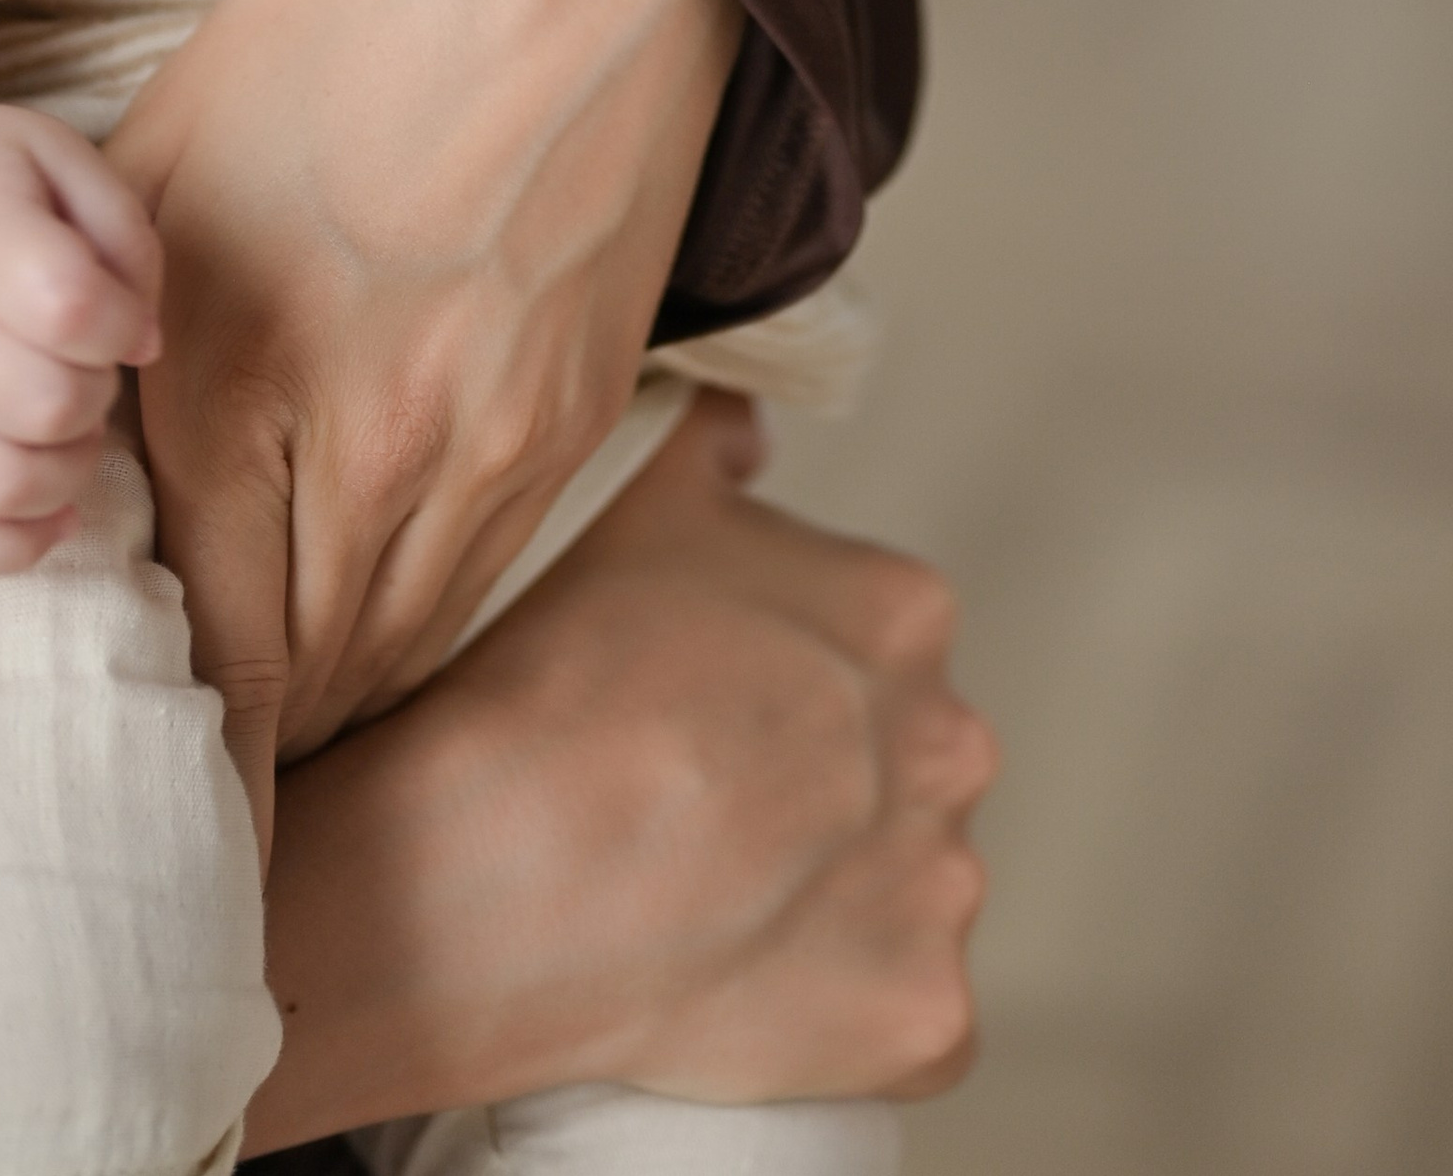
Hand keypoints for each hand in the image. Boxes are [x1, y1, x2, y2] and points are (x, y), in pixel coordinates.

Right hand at [0, 96, 161, 570]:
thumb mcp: (56, 152)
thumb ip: (124, 234)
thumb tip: (144, 344)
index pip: (69, 308)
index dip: (123, 324)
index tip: (124, 318)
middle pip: (42, 406)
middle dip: (97, 394)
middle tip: (87, 364)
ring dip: (68, 470)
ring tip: (69, 425)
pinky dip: (12, 544)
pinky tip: (51, 508)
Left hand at [107, 0, 738, 853]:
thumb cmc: (353, 20)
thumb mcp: (169, 163)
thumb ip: (118, 337)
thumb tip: (88, 453)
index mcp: (244, 381)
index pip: (206, 651)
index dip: (187, 743)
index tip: (159, 791)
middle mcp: (377, 444)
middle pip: (307, 677)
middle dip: (258, 729)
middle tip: (212, 754)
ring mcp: (499, 440)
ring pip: (405, 643)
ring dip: (342, 679)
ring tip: (290, 689)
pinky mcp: (582, 415)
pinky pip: (489, 573)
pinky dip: (427, 605)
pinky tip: (384, 582)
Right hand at [246, 392, 994, 1145]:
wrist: (498, 866)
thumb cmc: (560, 684)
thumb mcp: (642, 503)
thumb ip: (722, 446)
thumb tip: (752, 430)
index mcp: (905, 610)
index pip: (874, 647)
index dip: (780, 684)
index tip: (709, 715)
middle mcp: (953, 740)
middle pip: (900, 766)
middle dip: (821, 788)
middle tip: (706, 813)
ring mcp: (945, 887)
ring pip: (907, 890)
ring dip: (833, 903)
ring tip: (710, 907)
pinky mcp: (924, 1016)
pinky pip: (909, 1020)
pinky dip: (844, 1016)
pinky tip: (745, 991)